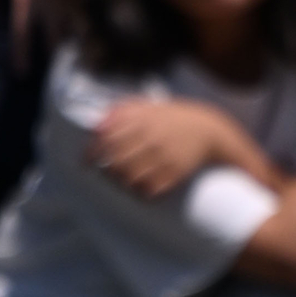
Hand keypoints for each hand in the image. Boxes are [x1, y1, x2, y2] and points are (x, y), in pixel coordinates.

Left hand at [87, 98, 250, 197]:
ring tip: (122, 177)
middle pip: (115, 160)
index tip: (86, 160)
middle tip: (104, 170)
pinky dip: (139, 189)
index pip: (108, 137)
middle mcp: (152, 137)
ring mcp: (163, 157)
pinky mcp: (172, 174)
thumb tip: (96, 124)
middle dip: (106, 168)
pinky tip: (141, 183)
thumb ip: (123, 111)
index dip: (93, 151)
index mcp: (144, 119)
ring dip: (121, 180)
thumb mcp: (150, 106)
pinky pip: (146, 189)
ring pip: (128, 178)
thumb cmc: (172, 118)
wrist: (209, 130)